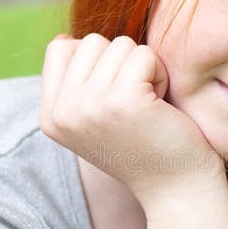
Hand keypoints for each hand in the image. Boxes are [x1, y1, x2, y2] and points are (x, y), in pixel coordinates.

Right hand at [39, 33, 223, 207]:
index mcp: (50, 117)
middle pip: (92, 42)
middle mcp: (63, 112)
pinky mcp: (123, 100)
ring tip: (149, 106)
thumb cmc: (145, 146)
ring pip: (119, 44)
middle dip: (122, 64)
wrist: (177, 190)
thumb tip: (67, 38)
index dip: (96, 59)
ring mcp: (90, 105)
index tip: (115, 96)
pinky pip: (145, 54)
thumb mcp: (94, 118)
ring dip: (143, 69)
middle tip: (136, 103)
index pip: (60, 47)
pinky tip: (161, 107)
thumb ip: (76, 83)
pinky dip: (161, 74)